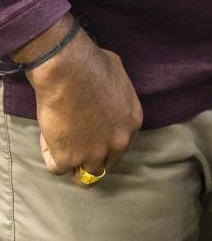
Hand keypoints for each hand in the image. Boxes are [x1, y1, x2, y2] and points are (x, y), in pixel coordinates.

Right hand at [22, 18, 143, 182]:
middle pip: (106, 164)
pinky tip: (48, 139)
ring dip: (71, 162)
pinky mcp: (69, 157)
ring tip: (60, 144)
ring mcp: (95, 153)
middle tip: (74, 146)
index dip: (104, 144)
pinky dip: (50, 156)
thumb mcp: (119, 78)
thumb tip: (109, 94)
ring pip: (85, 175)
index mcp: (133, 123)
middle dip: (91, 159)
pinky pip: (57, 168)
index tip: (91, 136)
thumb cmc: (92, 65)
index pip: (121, 147)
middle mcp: (119, 142)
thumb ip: (117, 96)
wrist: (69, 71)